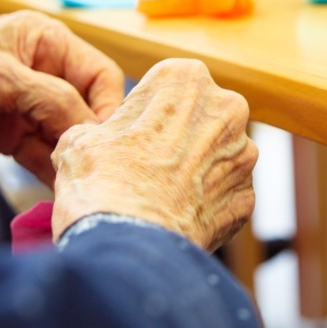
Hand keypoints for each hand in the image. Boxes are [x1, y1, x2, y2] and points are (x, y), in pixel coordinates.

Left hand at [0, 13, 123, 183]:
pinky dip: (49, 173)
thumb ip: (51, 99)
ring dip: (70, 161)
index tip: (106, 142)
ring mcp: (21, 106)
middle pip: (85, 110)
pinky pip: (40, 156)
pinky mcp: (3, 135)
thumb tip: (90, 132)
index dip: (108, 108)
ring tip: (78, 188)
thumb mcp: (0, 77)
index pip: (100, 76)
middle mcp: (40, 71)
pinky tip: (58, 192)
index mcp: (45, 41)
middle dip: (88, 139)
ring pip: (63, 137)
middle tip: (92, 170)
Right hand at [50, 59, 257, 250]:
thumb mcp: (79, 139)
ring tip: (159, 195)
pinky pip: (225, 195)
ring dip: (194, 171)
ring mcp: (243, 157)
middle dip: (178, 137)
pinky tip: (175, 217)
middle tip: (145, 165)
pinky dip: (204, 204)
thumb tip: (102, 142)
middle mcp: (226, 109)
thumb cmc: (101, 184)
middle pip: (200, 117)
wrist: (127, 247)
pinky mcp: (247, 199)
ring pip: (216, 156)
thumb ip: (103, 127)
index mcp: (185, 80)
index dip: (146, 110)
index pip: (168, 84)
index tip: (130, 133)